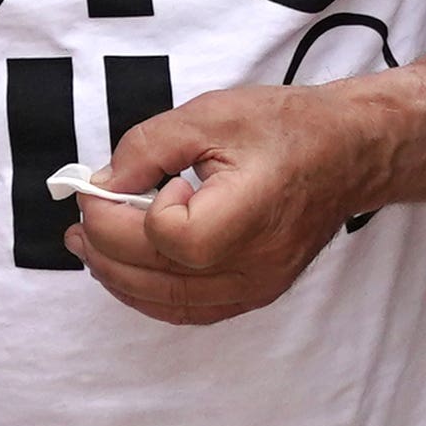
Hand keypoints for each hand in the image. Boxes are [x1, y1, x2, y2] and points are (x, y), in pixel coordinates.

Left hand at [65, 83, 377, 324]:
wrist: (349, 153)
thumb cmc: (289, 128)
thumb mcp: (211, 115)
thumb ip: (149, 148)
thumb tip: (102, 184)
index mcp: (250, 215)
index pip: (170, 238)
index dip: (135, 212)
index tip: (121, 183)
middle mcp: (255, 264)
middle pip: (160, 277)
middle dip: (105, 248)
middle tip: (77, 222)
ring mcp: (256, 287)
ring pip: (170, 303)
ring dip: (120, 279)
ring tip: (89, 248)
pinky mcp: (255, 293)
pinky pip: (191, 310)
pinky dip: (150, 295)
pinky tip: (127, 271)